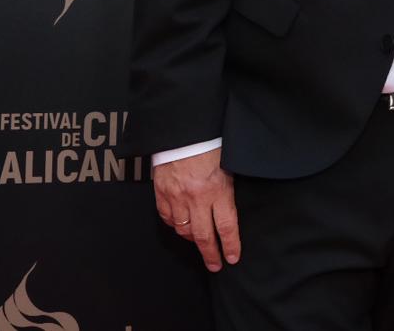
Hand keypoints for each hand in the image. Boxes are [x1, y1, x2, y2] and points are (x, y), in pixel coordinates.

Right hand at [153, 148, 239, 271]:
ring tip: (200, 243)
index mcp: (217, 189)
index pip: (226, 226)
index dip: (230, 245)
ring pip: (183, 230)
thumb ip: (227, 190)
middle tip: (215, 265)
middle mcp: (196, 197)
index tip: (233, 258)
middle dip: (210, 254)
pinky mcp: (161, 192)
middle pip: (204, 236)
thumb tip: (227, 211)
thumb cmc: (211, 143)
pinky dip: (174, 225)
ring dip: (192, 239)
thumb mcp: (229, 165)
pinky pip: (167, 217)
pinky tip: (181, 225)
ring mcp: (176, 196)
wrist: (182, 128)